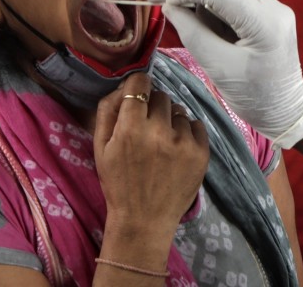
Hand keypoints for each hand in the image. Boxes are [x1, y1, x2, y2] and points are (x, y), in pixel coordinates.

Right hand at [94, 73, 208, 238]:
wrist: (144, 220)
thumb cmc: (118, 183)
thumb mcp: (100, 148)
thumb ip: (108, 110)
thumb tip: (124, 84)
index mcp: (131, 128)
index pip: (140, 83)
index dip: (137, 88)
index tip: (138, 97)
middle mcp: (160, 130)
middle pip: (160, 96)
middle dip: (153, 107)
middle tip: (147, 128)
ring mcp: (184, 141)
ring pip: (179, 111)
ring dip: (171, 121)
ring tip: (162, 144)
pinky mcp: (202, 151)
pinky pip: (196, 124)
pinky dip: (187, 133)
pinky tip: (176, 150)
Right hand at [147, 0, 302, 147]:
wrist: (285, 110)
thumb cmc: (252, 95)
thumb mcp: (217, 67)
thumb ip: (192, 33)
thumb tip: (170, 7)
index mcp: (265, 22)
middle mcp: (275, 7)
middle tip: (169, 10)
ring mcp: (277, 8)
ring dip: (207, 0)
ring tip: (197, 25)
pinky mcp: (274, 13)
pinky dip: (221, 6)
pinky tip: (214, 25)